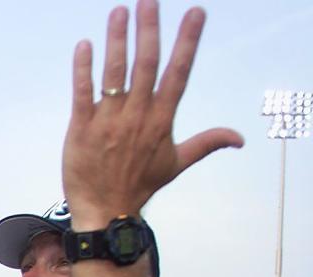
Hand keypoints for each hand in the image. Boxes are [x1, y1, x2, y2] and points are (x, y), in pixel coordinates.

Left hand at [62, 1, 242, 229]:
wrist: (104, 210)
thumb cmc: (139, 185)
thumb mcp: (177, 163)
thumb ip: (207, 143)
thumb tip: (240, 138)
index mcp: (161, 120)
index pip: (179, 72)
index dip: (188, 41)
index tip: (196, 13)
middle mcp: (137, 116)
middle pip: (146, 64)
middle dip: (148, 29)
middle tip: (148, 0)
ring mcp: (108, 121)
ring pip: (114, 73)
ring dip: (117, 40)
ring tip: (119, 11)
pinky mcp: (81, 128)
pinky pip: (82, 93)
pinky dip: (83, 69)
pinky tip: (85, 46)